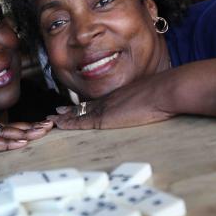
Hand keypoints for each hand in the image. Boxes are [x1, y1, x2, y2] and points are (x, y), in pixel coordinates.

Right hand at [0, 118, 52, 165]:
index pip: (1, 130)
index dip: (20, 129)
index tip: (36, 128)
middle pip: (8, 128)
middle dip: (31, 127)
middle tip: (50, 125)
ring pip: (4, 132)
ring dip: (25, 132)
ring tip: (43, 131)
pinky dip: (7, 143)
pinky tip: (21, 142)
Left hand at [47, 75, 174, 129]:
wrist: (163, 92)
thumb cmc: (163, 95)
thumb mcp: (152, 99)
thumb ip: (146, 103)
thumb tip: (153, 108)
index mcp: (120, 97)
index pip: (99, 103)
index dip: (86, 107)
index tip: (77, 108)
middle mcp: (109, 100)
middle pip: (85, 107)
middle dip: (70, 111)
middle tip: (56, 113)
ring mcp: (105, 108)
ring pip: (79, 113)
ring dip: (65, 117)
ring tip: (52, 119)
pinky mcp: (103, 118)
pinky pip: (80, 121)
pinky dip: (69, 123)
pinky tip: (59, 124)